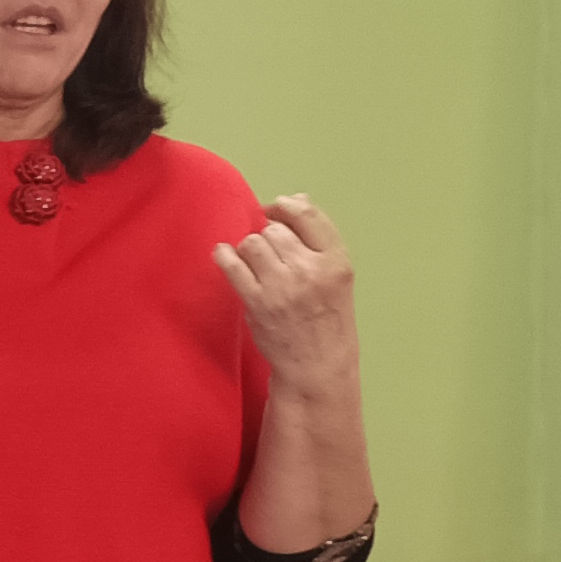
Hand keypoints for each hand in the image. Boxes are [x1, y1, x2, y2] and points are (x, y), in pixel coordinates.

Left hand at [215, 195, 359, 390]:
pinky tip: (223, 255)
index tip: (273, 209)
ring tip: (254, 263)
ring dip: (248, 249)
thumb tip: (296, 198)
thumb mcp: (336, 275)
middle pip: (275, 230)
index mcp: (336, 260)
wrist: (318, 363)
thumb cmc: (326, 317)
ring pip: (252, 243)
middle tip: (268, 252)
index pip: (307, 215)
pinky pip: (232, 264)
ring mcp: (282, 286)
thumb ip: (318, 238)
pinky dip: (224, 255)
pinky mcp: (257, 302)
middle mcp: (310, 270)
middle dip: (267, 236)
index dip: (285, 206)